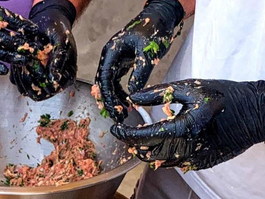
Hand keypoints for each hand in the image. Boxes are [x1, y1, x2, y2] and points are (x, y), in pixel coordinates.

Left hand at [10, 0, 77, 100]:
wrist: (48, 23)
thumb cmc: (58, 31)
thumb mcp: (62, 41)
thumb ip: (59, 59)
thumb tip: (55, 78)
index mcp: (66, 77)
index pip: (53, 89)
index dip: (42, 81)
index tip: (37, 64)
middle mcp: (53, 82)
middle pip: (38, 94)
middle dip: (29, 80)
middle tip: (26, 63)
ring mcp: (40, 80)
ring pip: (26, 90)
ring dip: (21, 78)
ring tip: (22, 62)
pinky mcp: (28, 75)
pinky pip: (18, 82)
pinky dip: (15, 74)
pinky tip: (18, 61)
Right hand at [94, 0, 184, 121]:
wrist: (160, 16)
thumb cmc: (153, 28)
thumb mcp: (147, 53)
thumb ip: (139, 74)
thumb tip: (133, 95)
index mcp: (111, 52)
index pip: (104, 79)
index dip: (108, 97)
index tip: (114, 111)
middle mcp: (110, 56)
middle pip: (104, 84)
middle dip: (109, 101)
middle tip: (118, 117)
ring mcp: (116, 59)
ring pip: (110, 84)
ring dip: (115, 98)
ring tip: (124, 112)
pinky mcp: (124, 62)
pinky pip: (117, 81)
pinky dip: (121, 92)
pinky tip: (128, 101)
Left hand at [110, 77, 264, 170]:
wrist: (256, 114)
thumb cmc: (224, 96)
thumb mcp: (190, 88)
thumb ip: (158, 94)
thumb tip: (133, 98)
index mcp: (181, 129)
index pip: (143, 137)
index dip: (125, 134)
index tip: (115, 129)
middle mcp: (187, 149)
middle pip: (148, 153)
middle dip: (135, 144)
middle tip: (128, 134)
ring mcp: (195, 160)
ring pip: (160, 161)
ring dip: (149, 151)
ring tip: (145, 138)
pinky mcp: (202, 164)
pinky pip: (176, 163)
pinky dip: (167, 154)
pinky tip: (168, 142)